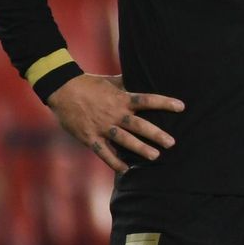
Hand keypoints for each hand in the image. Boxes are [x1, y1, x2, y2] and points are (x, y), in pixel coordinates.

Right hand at [47, 74, 184, 174]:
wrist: (62, 89)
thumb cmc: (89, 84)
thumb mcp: (111, 81)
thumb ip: (128, 82)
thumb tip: (144, 74)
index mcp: (121, 98)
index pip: (147, 100)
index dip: (164, 102)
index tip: (181, 106)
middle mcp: (114, 113)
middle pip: (139, 125)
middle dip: (156, 134)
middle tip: (172, 142)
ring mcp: (102, 126)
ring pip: (124, 140)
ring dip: (140, 149)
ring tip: (155, 156)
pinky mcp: (89, 137)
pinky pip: (103, 152)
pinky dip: (114, 161)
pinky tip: (126, 170)